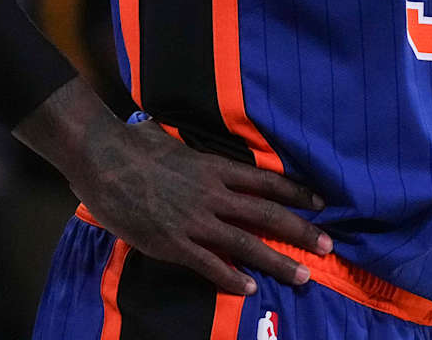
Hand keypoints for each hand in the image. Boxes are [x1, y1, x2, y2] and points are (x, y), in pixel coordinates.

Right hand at [20, 83, 331, 295]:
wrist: (103, 160)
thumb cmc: (133, 146)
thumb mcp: (172, 142)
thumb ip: (189, 152)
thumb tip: (187, 144)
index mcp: (214, 168)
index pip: (266, 182)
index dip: (296, 192)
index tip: (320, 203)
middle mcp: (213, 194)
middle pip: (267, 214)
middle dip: (300, 231)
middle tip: (328, 245)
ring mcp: (195, 221)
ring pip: (246, 243)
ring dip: (278, 261)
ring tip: (303, 276)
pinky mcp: (174, 243)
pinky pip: (210, 265)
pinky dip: (232, 279)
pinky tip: (249, 289)